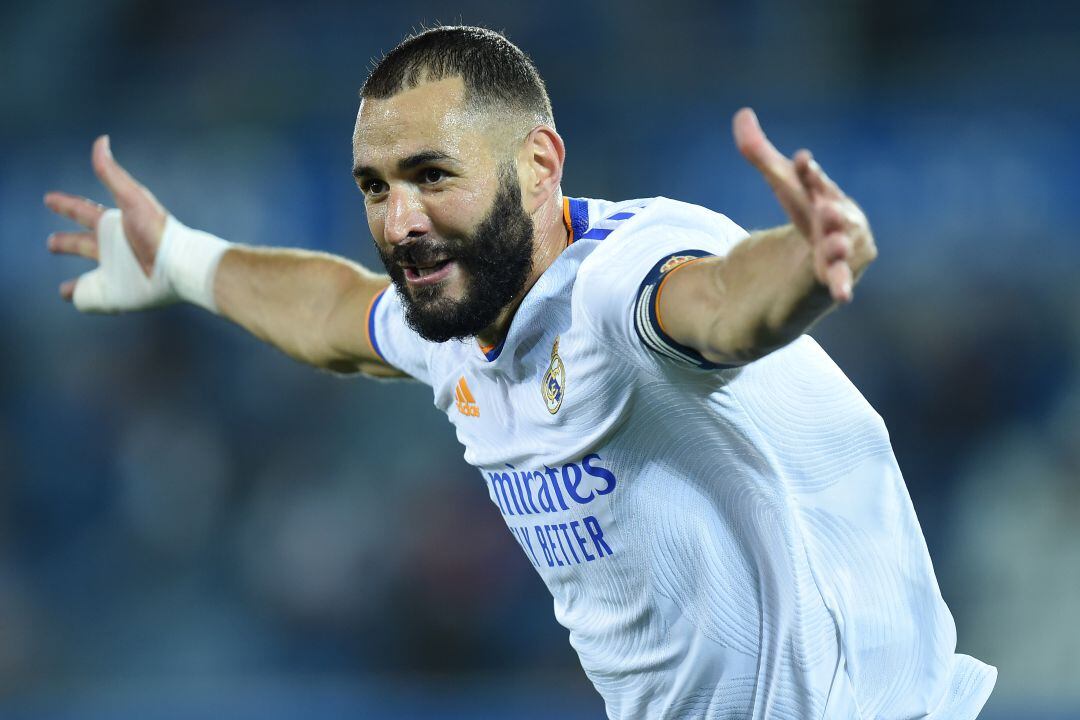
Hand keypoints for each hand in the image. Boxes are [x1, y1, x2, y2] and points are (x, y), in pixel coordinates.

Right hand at [45, 136, 172, 310]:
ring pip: (88, 278)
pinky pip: (94, 299)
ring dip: (75, 283)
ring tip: (64, 290)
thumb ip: (112, 174)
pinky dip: (82, 299)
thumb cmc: (160, 232)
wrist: (182, 265)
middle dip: (66, 243)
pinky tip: (75, 301)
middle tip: (50, 243)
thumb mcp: (133, 199)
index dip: (66, 205)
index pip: (84, 212)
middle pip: (83, 245)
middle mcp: (114, 250)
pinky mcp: (118, 295)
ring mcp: (115, 274)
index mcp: (115, 225)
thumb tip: (101, 141)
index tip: (49, 199)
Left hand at [733, 108, 875, 302]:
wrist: (803, 269)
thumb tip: (743, 113)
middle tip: (826, 207)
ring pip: (844, 250)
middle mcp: (841, 228)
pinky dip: (840, 286)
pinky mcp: (829, 285)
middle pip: (839, 217)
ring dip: (840, 246)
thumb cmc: (799, 225)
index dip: (810, 176)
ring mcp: (839, 256)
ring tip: (834, 242)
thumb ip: (761, 154)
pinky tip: (842, 294)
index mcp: (828, 200)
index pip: (817, 185)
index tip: (801, 161)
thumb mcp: (782, 188)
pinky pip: (838, 283)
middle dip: (834, 211)